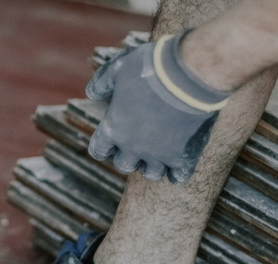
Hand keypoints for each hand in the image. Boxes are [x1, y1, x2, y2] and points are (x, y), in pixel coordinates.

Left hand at [86, 32, 231, 183]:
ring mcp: (159, 154)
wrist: (190, 73)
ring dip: (154, 164)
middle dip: (130, 156)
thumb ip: (102, 82)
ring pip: (152, 173)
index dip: (105, 145)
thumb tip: (91, 94)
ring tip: (162, 150)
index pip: (99, 151)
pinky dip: (178, 172)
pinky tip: (180, 160)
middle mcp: (132, 147)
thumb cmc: (151, 67)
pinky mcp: (184, 156)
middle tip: (140, 141)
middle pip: (125, 165)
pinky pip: (178, 176)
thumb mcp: (119, 68)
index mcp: (113, 129)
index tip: (114, 138)